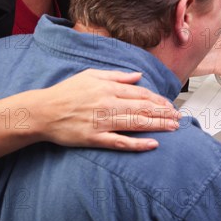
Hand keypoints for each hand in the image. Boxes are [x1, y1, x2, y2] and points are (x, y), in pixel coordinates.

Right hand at [33, 69, 180, 150]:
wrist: (43, 111)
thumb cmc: (66, 93)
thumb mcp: (91, 75)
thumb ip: (116, 76)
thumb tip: (137, 76)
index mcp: (108, 88)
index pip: (141, 94)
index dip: (158, 100)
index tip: (170, 105)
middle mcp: (108, 104)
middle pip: (143, 108)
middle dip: (164, 113)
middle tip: (178, 118)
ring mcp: (102, 122)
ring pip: (136, 123)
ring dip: (157, 126)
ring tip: (173, 128)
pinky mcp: (95, 138)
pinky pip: (120, 141)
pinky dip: (138, 144)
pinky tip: (152, 144)